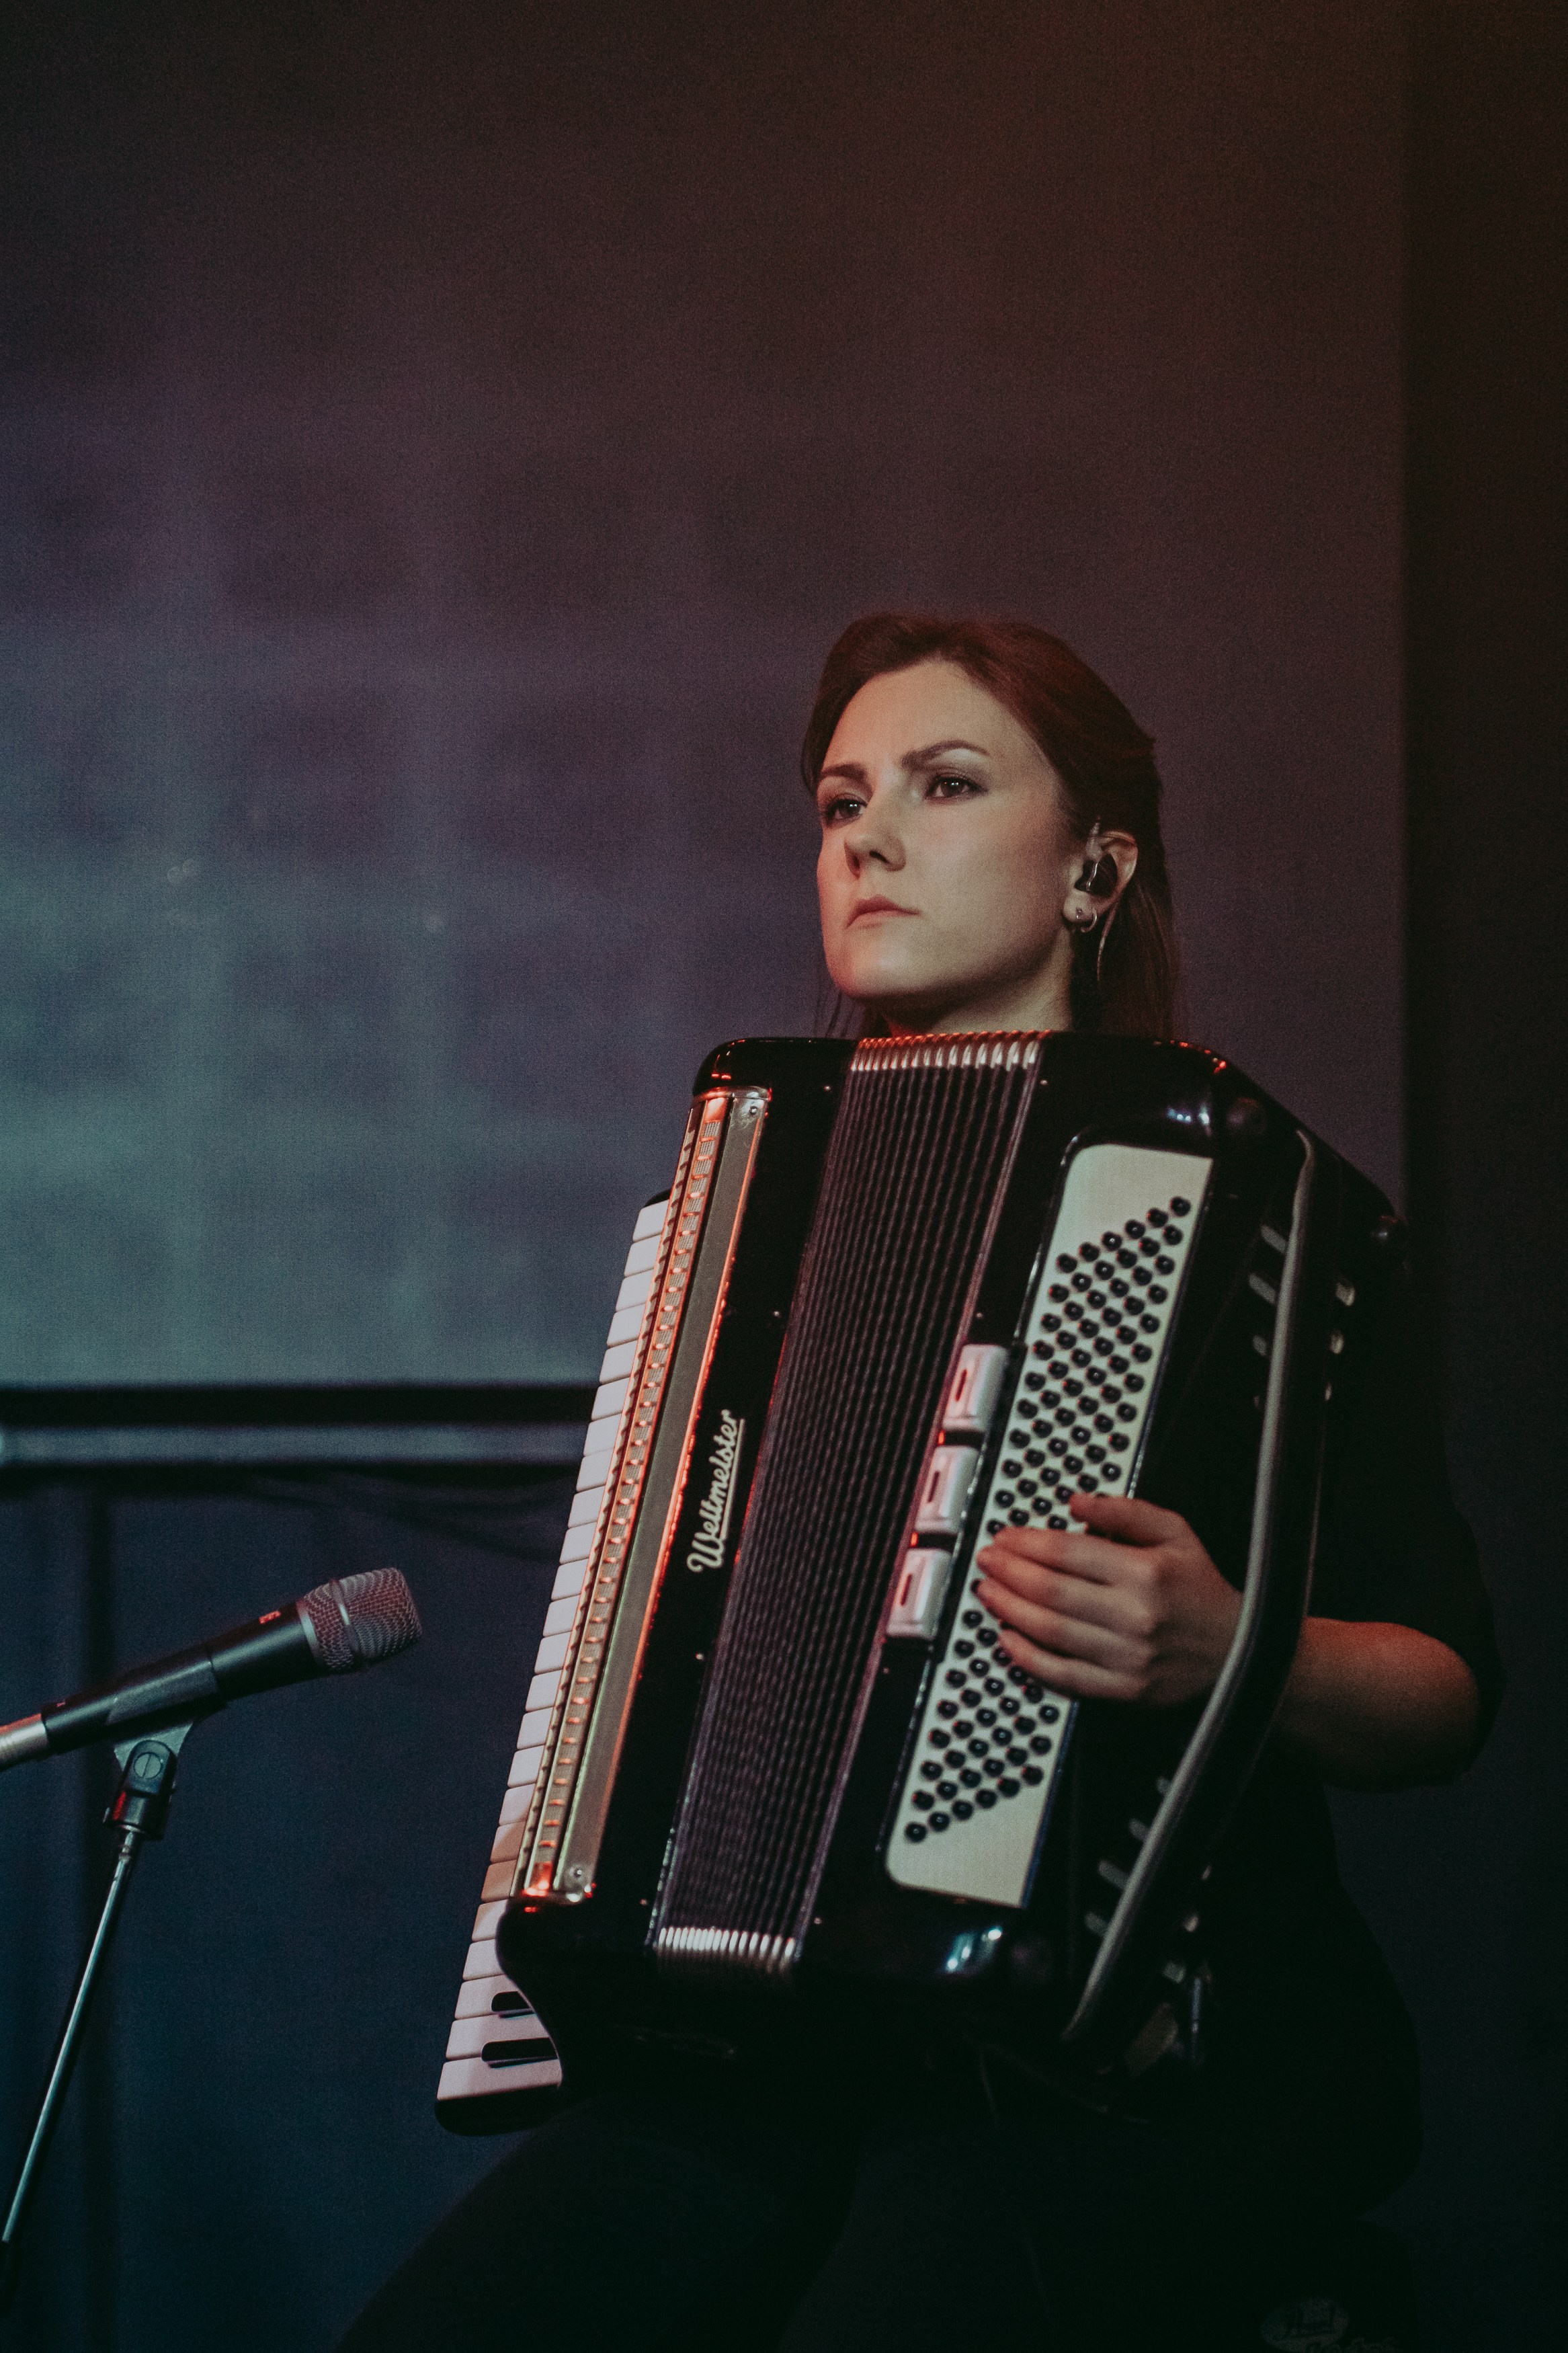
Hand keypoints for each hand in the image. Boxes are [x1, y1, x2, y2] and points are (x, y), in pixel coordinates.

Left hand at [974, 1493, 1240, 1707]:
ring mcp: (1127, 1658)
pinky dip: (1027, 1657)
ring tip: (988, 1592)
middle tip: (988, 1560)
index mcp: (1146, 1573)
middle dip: (1008, 1573)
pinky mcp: (1122, 1690)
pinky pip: (1062, 1675)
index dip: (1026, 1543)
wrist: (1238, 1650)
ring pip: (1049, 1632)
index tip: (1005, 1537)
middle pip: (1050, 1592)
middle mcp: (1135, 1617)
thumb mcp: (1175, 1533)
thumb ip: (1125, 1512)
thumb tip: (1077, 1503)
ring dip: (1008, 1609)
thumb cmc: (1201, 1588)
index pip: (1067, 1554)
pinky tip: (1008, 1637)